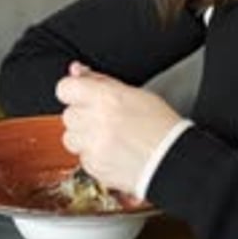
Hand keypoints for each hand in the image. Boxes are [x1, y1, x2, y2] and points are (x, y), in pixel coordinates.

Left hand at [55, 62, 180, 194]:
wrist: (172, 161)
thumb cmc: (161, 126)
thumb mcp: (135, 93)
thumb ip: (101, 81)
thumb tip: (77, 71)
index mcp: (106, 98)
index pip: (65, 88)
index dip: (74, 90)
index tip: (80, 94)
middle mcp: (95, 122)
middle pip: (67, 114)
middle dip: (82, 115)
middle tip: (104, 118)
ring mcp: (93, 146)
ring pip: (70, 137)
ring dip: (84, 136)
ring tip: (107, 136)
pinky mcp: (93, 167)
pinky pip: (82, 157)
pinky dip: (93, 154)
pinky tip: (112, 150)